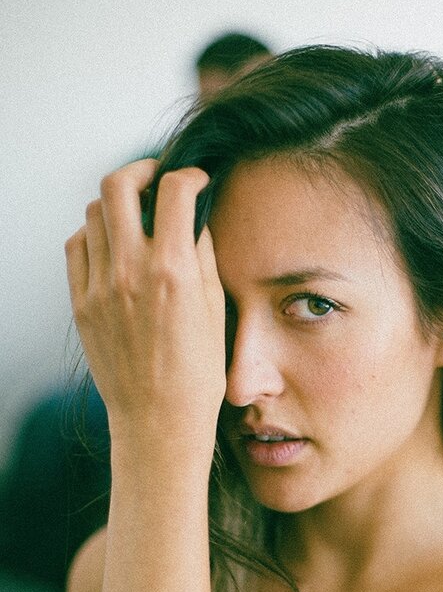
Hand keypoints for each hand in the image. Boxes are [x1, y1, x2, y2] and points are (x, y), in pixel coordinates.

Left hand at [65, 160, 225, 461]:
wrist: (159, 420)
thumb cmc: (196, 375)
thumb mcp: (215, 311)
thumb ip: (203, 257)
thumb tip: (195, 219)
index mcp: (173, 272)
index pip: (175, 191)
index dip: (189, 176)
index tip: (196, 181)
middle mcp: (131, 272)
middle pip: (119, 185)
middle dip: (141, 171)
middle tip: (155, 179)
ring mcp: (100, 286)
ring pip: (93, 213)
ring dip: (117, 205)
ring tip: (135, 217)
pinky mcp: (81, 303)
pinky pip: (77, 247)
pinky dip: (94, 235)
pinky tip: (113, 247)